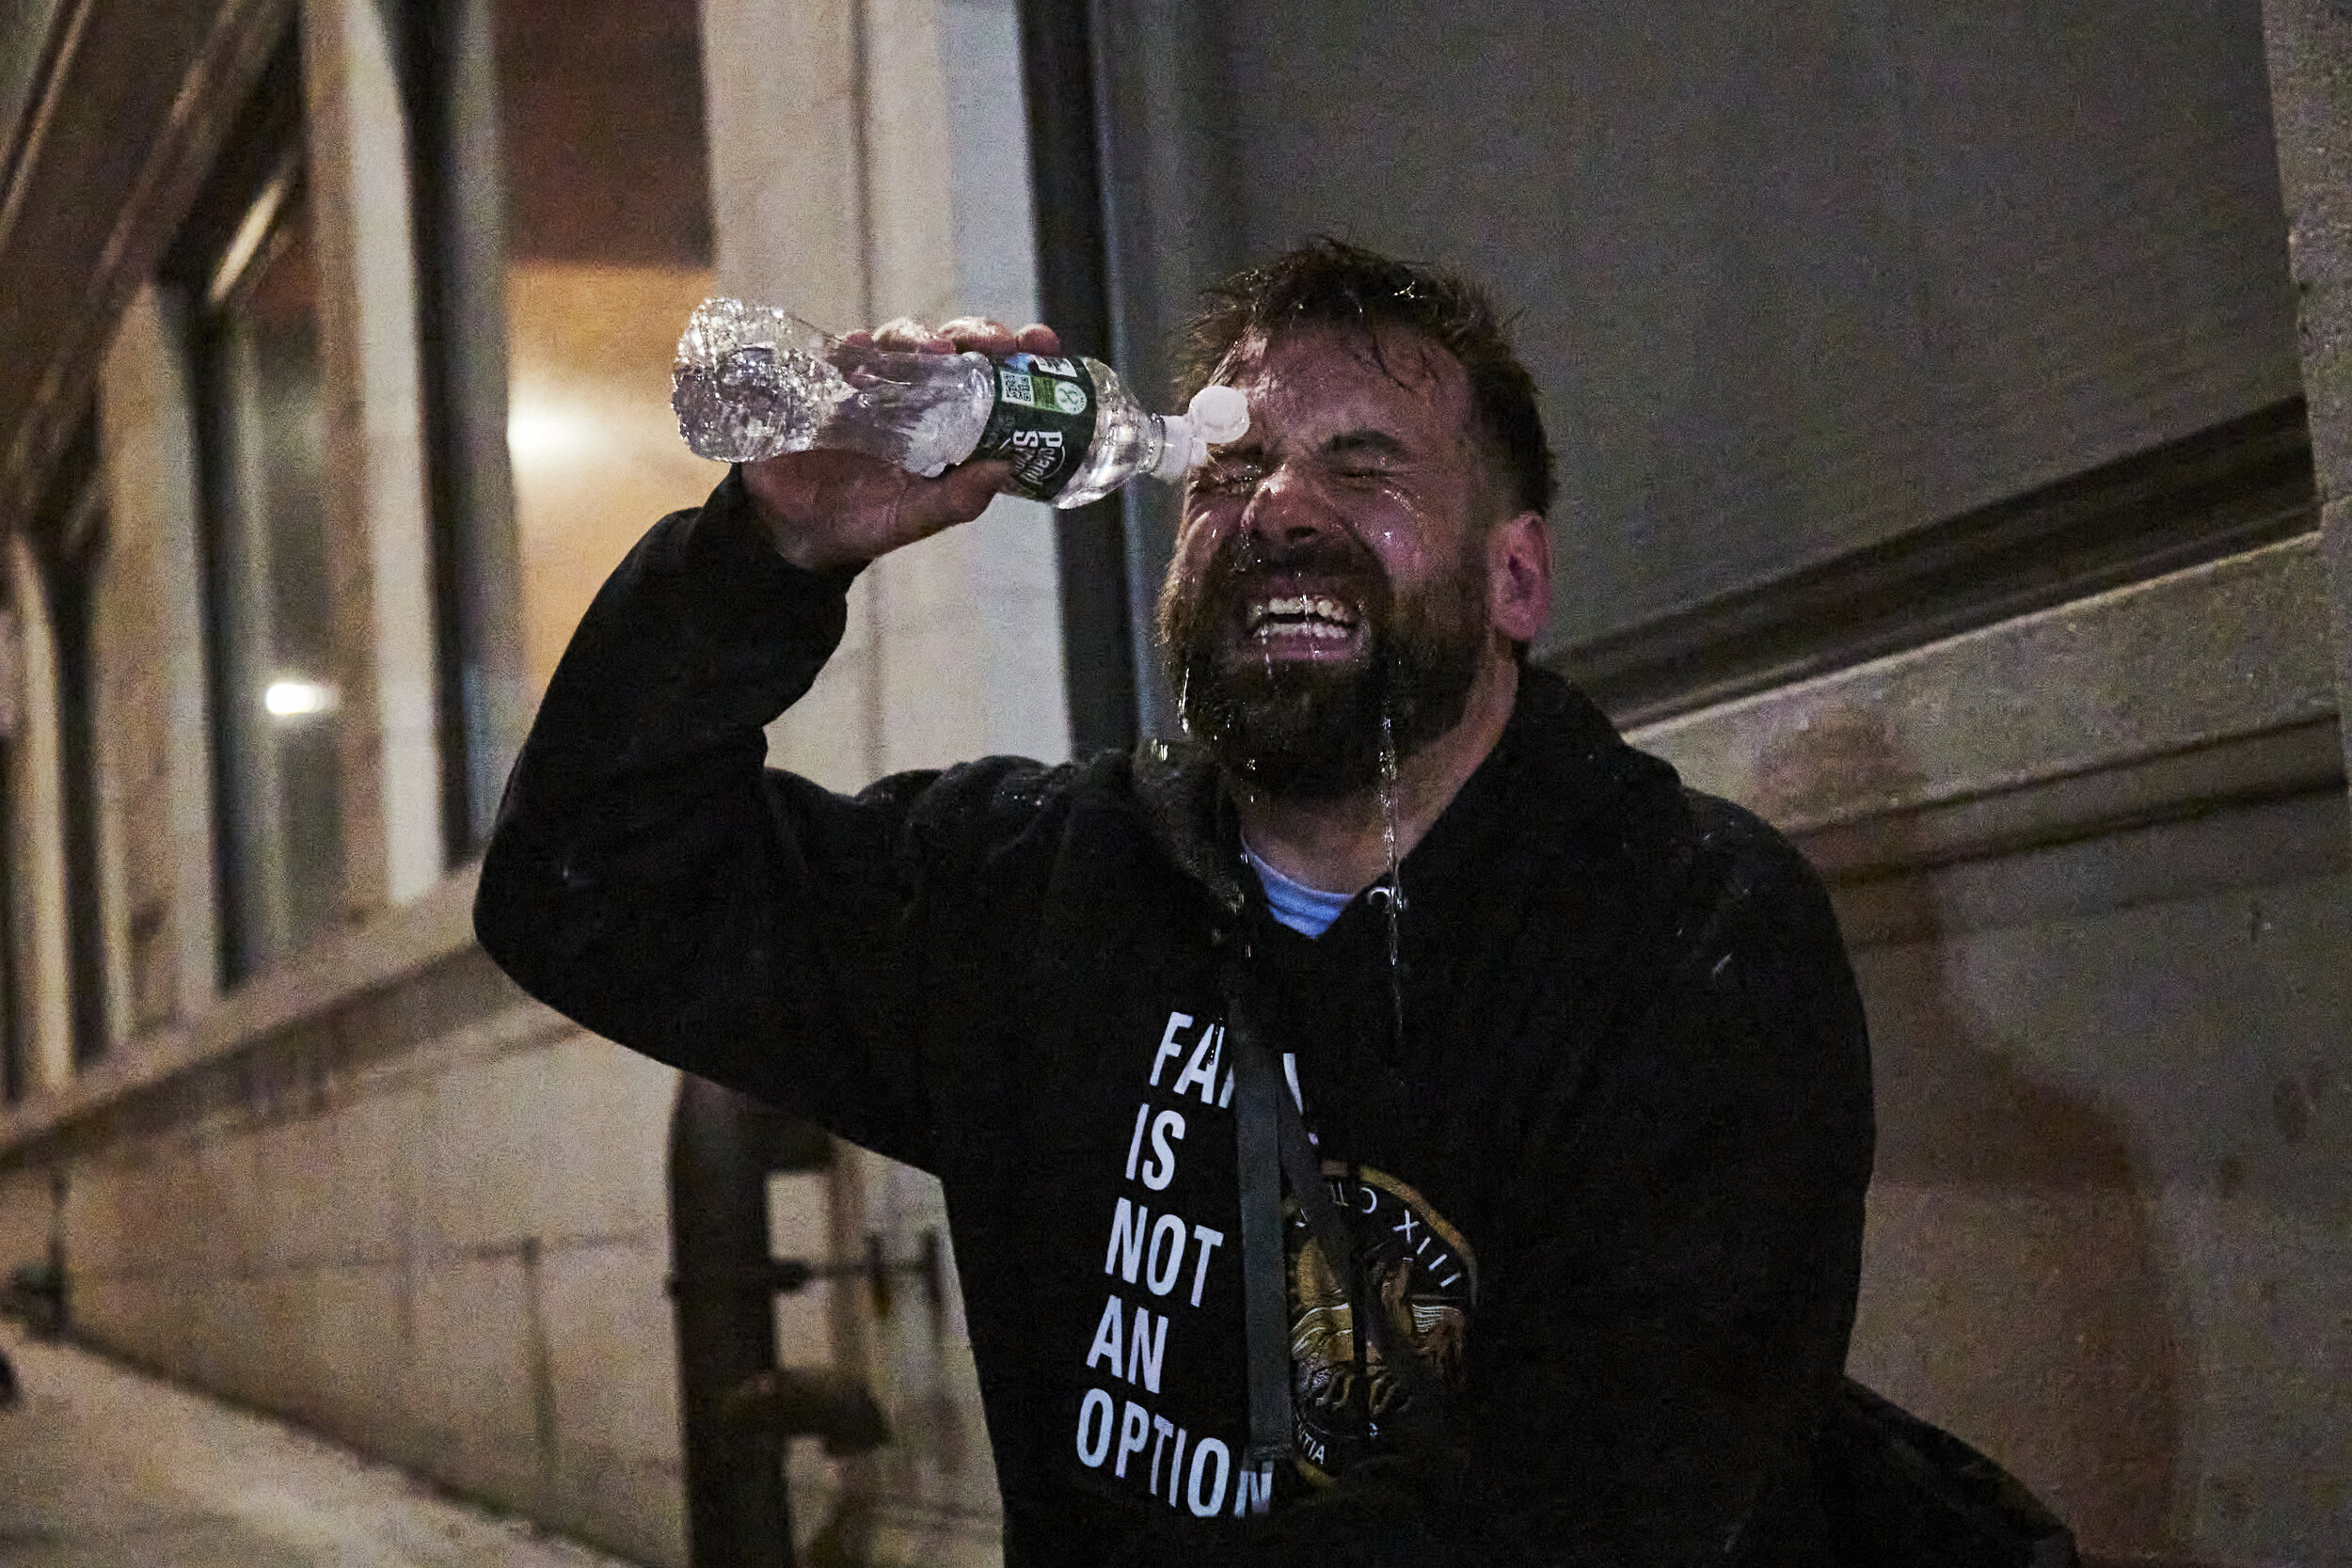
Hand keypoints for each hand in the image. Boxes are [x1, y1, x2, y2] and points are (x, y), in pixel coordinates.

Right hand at [741, 316, 1063, 571]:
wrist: (800, 535)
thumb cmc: (867, 524)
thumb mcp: (916, 518)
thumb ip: (957, 500)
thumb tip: (1003, 469)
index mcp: (946, 420)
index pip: (989, 374)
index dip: (1018, 354)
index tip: (1042, 342)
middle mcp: (913, 393)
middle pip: (951, 345)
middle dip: (977, 333)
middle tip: (996, 343)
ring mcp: (869, 384)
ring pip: (899, 340)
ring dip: (920, 336)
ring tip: (936, 349)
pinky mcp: (824, 386)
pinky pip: (837, 356)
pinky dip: (851, 348)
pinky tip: (861, 346)